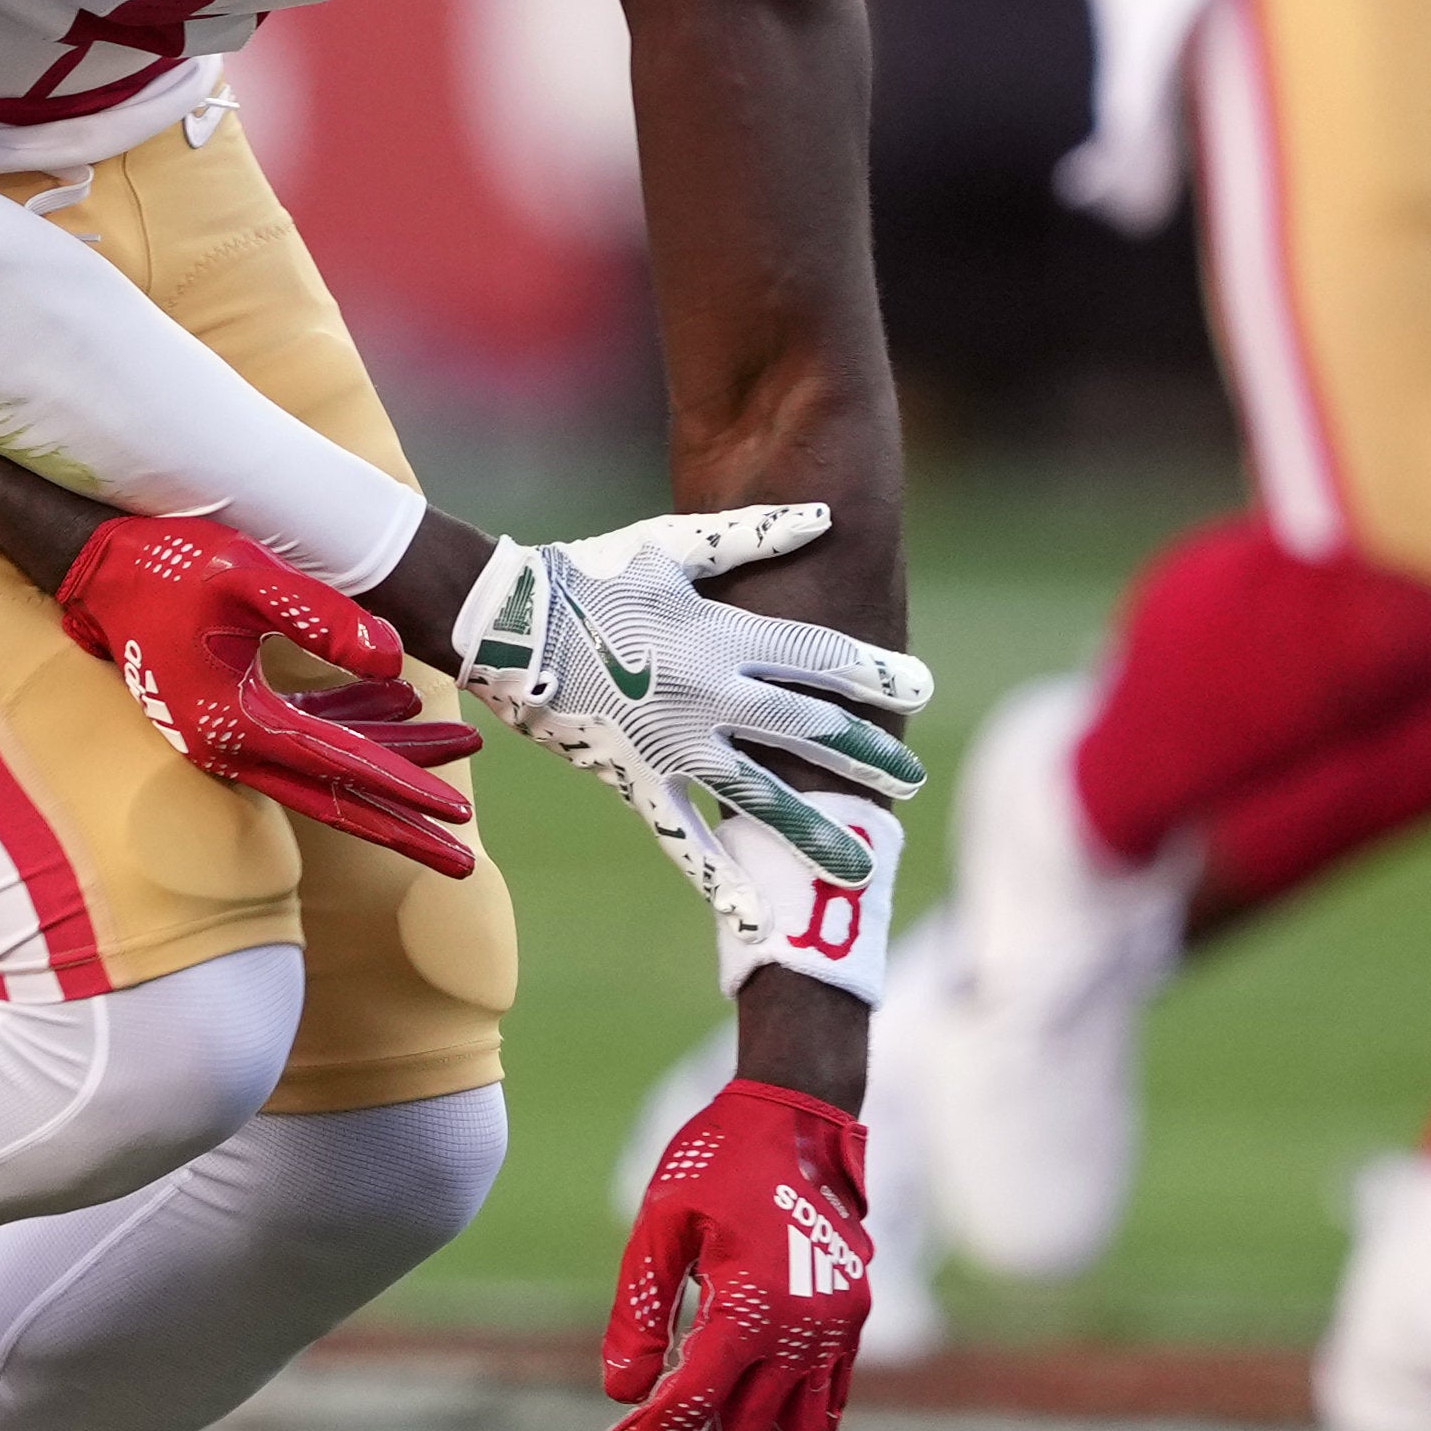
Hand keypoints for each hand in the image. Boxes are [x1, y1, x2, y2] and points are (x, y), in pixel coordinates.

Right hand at [59, 517, 482, 874]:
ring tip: (461, 749)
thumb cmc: (167, 563)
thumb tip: (396, 660)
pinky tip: (399, 701)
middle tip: (462, 863)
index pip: (338, 766)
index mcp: (236, 723)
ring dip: (391, 757)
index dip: (404, 786)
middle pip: (334, 797)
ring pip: (325, 763)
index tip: (457, 811)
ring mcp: (228, 736)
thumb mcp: (246, 573)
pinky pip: (303, 731)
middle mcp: (231, 747)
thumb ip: (320, 616)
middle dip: (403, 828)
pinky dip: (352, 718)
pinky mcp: (230, 714)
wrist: (97, 567)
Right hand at [448, 508, 926, 951]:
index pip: (820, 659)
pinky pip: (684, 837)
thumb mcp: (673, 546)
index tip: (920, 688)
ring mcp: (677, 745)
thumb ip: (753, 535)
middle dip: (867, 755)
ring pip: (764, 797)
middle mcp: (712, 696)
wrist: (510, 622)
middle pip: (809, 731)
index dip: (874, 675)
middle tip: (911, 776)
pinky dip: (717, 877)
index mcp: (724, 636)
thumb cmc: (591, 573)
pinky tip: (752, 913)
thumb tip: (825, 516)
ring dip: (816, 831)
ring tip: (860, 864)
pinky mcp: (638, 779)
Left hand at [584, 1076, 871, 1430]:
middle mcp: (803, 1333)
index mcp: (750, 1306)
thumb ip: (640, 1310)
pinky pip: (831, 1410)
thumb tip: (623, 1395)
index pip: (690, 1402)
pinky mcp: (850, 1330)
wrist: (801, 1118)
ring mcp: (836, 1336)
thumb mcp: (659, 1223)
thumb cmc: (716, 1163)